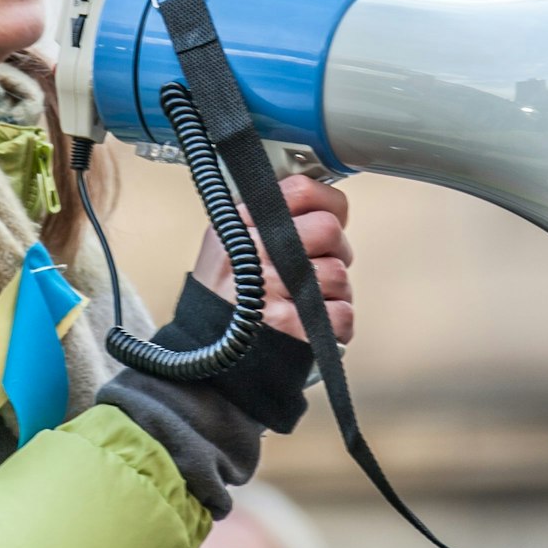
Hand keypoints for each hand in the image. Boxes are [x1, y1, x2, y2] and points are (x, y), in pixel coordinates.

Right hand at [190, 175, 353, 345]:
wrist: (204, 356)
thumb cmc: (222, 301)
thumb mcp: (226, 244)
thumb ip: (264, 219)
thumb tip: (318, 203)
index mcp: (241, 225)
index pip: (302, 191)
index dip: (328, 205)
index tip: (328, 217)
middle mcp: (256, 252)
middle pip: (329, 229)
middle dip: (335, 251)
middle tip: (315, 267)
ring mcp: (273, 289)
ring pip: (339, 274)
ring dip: (333, 293)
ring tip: (304, 301)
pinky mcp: (290, 326)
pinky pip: (342, 314)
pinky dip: (334, 325)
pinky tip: (309, 324)